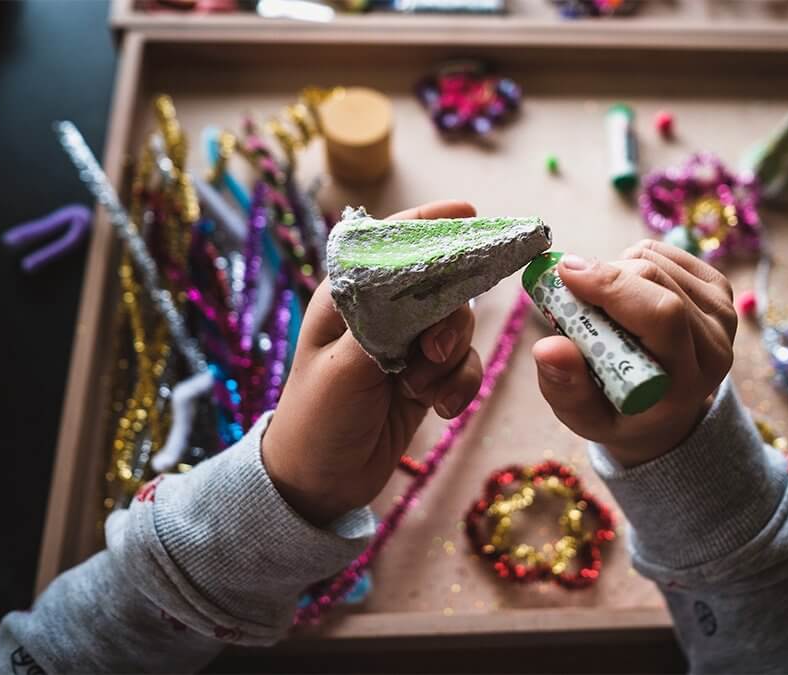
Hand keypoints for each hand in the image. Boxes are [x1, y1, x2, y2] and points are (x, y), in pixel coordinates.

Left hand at [262, 201, 482, 526]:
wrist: (319, 482)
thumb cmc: (317, 417)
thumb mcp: (343, 367)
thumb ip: (386, 324)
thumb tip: (425, 288)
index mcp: (349, 296)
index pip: (392, 245)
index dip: (431, 224)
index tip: (470, 213)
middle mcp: (382, 314)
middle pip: (442, 287)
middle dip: (449, 319)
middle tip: (433, 354)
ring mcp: (407, 346)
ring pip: (459, 330)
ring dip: (449, 362)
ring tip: (419, 389)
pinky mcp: (427, 378)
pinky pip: (464, 368)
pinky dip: (458, 387)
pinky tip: (437, 410)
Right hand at [532, 240, 736, 467]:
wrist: (661, 411)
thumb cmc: (618, 413)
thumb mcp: (585, 418)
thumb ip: (566, 388)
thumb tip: (546, 347)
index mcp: (686, 381)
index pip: (662, 315)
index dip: (611, 286)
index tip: (565, 273)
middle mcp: (715, 343)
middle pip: (656, 279)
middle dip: (602, 276)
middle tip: (568, 295)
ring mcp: (722, 311)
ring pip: (655, 260)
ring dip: (614, 271)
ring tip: (602, 307)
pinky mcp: (717, 288)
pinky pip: (662, 251)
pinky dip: (631, 261)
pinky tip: (626, 292)